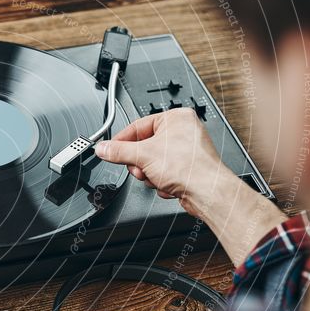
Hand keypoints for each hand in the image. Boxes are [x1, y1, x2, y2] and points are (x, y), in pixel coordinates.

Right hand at [95, 108, 285, 265]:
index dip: (122, 140)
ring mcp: (185, 150)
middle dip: (140, 163)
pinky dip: (160, 180)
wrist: (207, 192)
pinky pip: (162, 171)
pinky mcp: (186, 167)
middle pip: (143, 146)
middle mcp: (183, 131)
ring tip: (157, 177)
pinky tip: (167, 184)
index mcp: (175, 118)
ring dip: (149, 174)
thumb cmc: (189, 168)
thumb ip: (118, 151)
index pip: (138, 126)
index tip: (109, 150)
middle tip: (141, 168)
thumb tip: (103, 148)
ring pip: (151, 161)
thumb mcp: (143, 156)